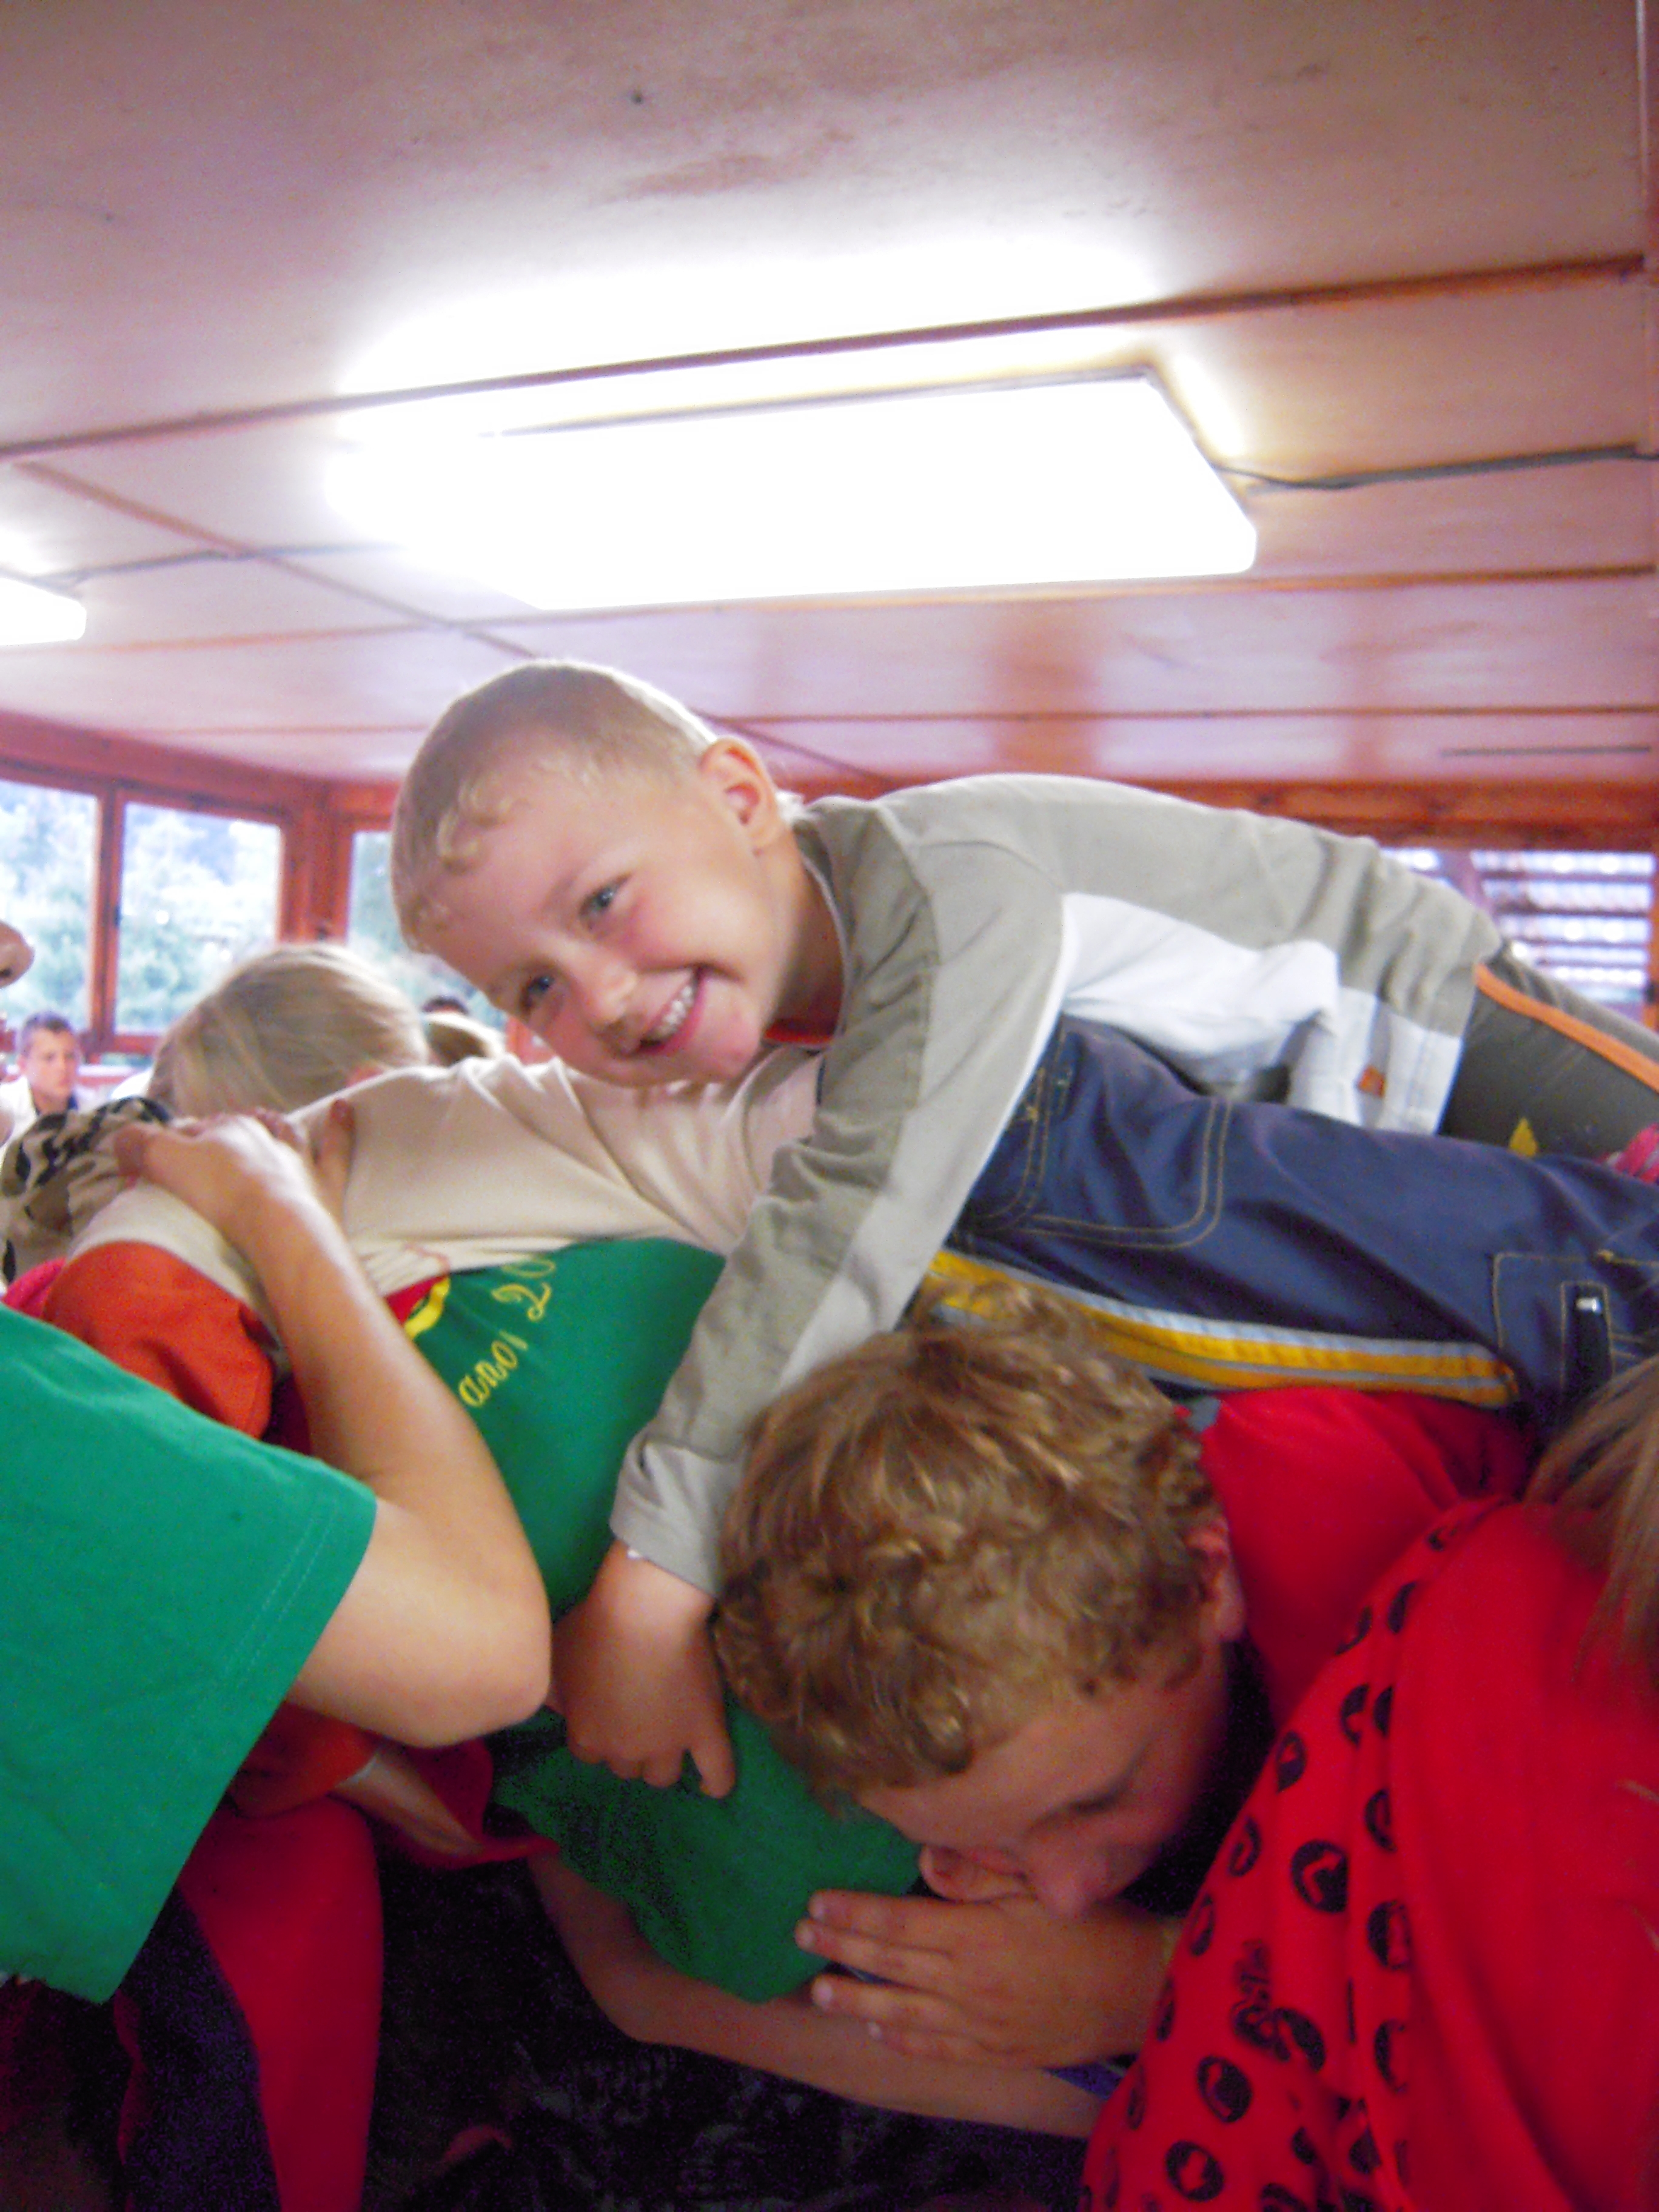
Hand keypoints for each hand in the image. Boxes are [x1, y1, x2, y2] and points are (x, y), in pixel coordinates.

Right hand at [112, 1110, 331, 1246]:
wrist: (277, 1227)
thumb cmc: (218, 1193)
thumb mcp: (162, 1162)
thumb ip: (137, 1145)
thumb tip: (124, 1140)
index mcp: (223, 1130)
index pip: (191, 1130)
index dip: (168, 1146)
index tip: (152, 1167)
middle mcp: (262, 1136)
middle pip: (237, 1127)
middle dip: (219, 1132)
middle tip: (203, 1145)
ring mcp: (297, 1159)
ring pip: (285, 1130)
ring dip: (272, 1123)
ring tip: (264, 1117)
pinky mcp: (325, 1184)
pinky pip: (337, 1147)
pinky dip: (341, 1126)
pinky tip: (345, 1106)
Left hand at [550, 1542, 734, 1794]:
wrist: (647, 1609)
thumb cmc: (596, 1626)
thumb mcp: (558, 1655)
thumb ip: (554, 1689)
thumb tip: (556, 1707)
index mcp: (587, 1735)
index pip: (588, 1754)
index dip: (597, 1733)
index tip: (606, 1713)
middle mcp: (626, 1751)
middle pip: (625, 1767)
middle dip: (628, 1746)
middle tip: (638, 1714)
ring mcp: (668, 1745)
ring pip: (663, 1776)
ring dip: (662, 1760)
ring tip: (669, 1736)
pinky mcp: (705, 1732)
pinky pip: (718, 1773)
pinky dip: (716, 1783)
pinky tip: (710, 1784)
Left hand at [794, 1885, 1175, 2067]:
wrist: (1144, 1990)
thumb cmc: (1095, 1924)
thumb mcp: (1041, 1883)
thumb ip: (980, 1872)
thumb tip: (924, 1859)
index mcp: (978, 1935)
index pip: (898, 1924)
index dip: (852, 1914)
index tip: (816, 1903)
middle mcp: (970, 1985)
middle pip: (890, 1967)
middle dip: (840, 1950)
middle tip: (799, 1936)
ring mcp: (981, 2024)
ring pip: (903, 2015)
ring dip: (856, 2003)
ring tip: (819, 1991)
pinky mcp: (998, 2051)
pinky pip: (939, 2049)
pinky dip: (903, 2041)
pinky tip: (879, 2031)